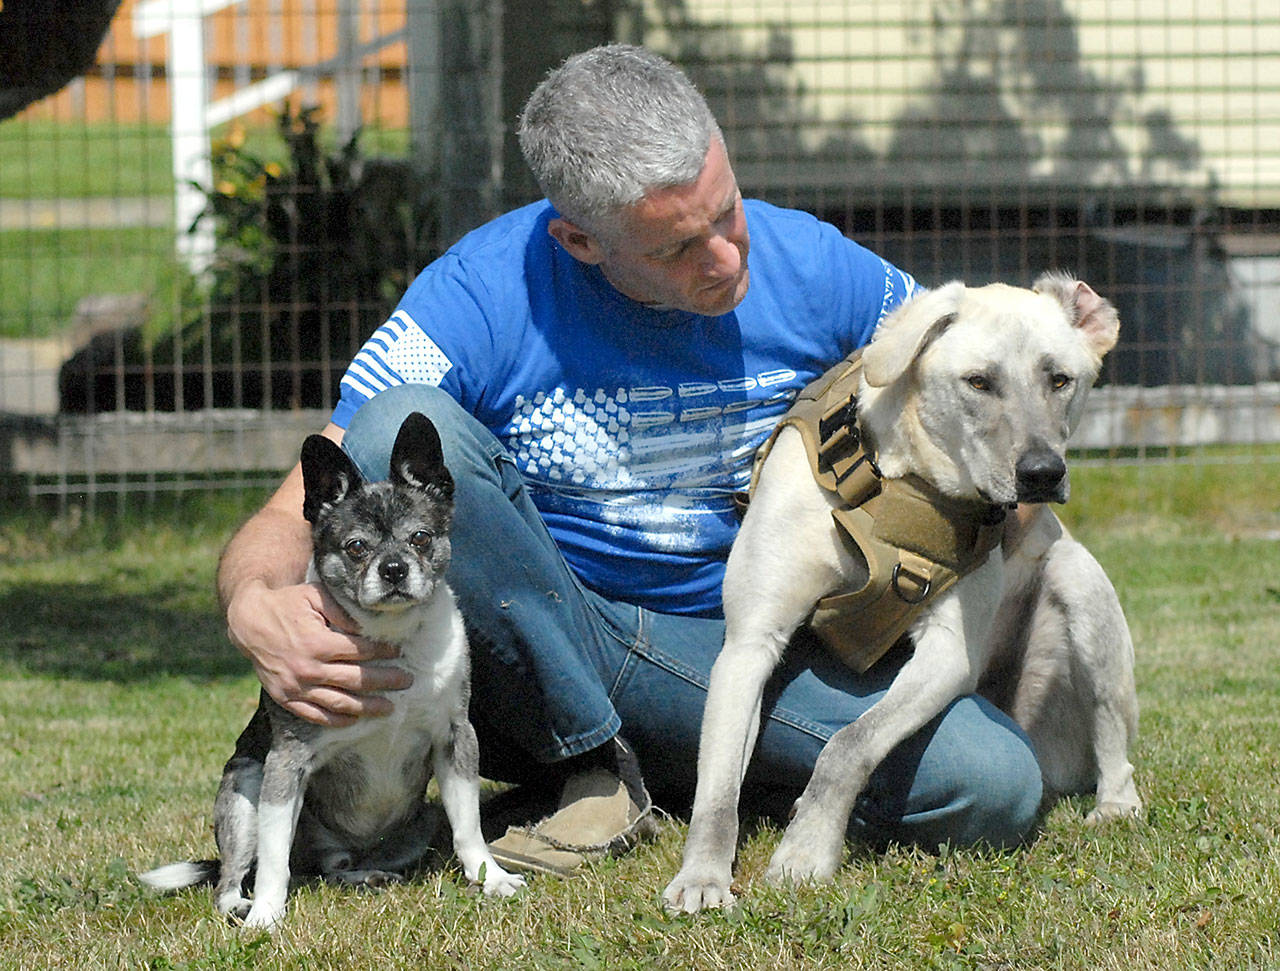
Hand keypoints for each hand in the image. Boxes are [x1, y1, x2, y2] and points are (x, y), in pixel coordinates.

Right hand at [225, 578, 412, 725]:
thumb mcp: (314, 596)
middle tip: (407, 681)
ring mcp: (296, 687)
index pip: (360, 652)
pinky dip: (337, 720)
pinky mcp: (286, 698)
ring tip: (390, 708)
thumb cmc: (286, 604)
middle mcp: (308, 668)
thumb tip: (365, 627)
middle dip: (386, 681)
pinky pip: (315, 715)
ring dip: (368, 707)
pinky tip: (355, 719)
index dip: (383, 652)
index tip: (398, 652)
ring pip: (340, 703)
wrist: (248, 622)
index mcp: (317, 642)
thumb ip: (341, 610)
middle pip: (357, 680)